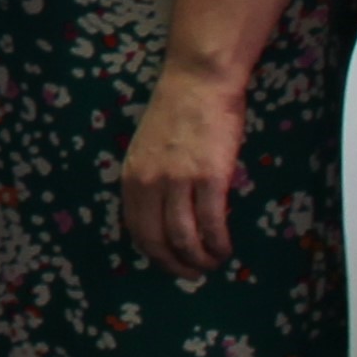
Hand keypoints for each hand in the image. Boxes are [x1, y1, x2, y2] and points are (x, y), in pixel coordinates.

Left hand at [119, 72, 247, 277]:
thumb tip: (163, 214)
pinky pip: (211, 223)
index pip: (136, 230)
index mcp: (131, 177)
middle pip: (157, 241)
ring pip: (185, 238)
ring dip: (200, 259)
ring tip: (213, 262)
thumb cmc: (177, 112)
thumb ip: (150, 181)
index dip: (154, 254)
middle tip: (193, 274)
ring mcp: (178, 181)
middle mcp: (149, 183)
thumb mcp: (147, 149)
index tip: (169, 264)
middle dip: (175, 265)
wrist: (198, 82)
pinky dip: (218, 243)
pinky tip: (225, 248)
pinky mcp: (209, 177)